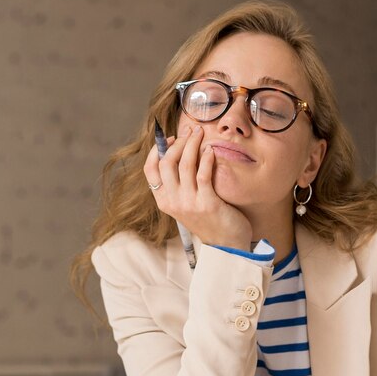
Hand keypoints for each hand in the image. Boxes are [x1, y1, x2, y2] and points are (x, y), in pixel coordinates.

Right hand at [144, 125, 251, 249]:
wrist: (226, 245)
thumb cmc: (209, 220)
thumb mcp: (186, 204)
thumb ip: (179, 184)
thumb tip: (179, 152)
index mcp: (163, 201)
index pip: (150, 170)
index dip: (158, 150)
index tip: (171, 138)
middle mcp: (173, 202)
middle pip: (167, 162)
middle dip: (179, 142)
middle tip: (191, 130)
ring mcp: (189, 203)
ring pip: (184, 164)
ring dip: (193, 144)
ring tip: (201, 133)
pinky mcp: (207, 203)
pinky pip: (203, 174)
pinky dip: (206, 158)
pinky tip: (211, 150)